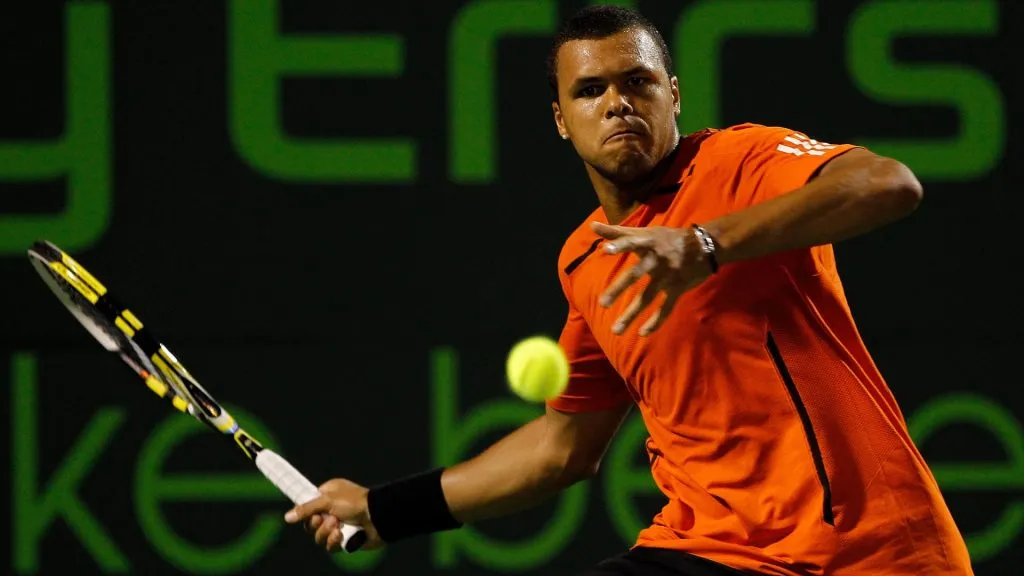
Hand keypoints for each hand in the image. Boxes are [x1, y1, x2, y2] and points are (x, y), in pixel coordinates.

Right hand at [284, 478, 382, 552]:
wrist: (378, 516)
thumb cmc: (355, 502)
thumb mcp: (328, 500)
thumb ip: (307, 508)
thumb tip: (287, 517)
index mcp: (328, 495)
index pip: (308, 504)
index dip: (303, 510)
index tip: (298, 513)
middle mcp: (332, 510)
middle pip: (310, 524)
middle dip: (315, 524)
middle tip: (323, 519)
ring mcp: (338, 525)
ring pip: (318, 537)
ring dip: (325, 533)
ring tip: (337, 526)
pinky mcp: (344, 539)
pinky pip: (330, 546)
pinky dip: (334, 541)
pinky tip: (341, 535)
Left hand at [592, 221, 712, 335]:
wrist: (705, 246)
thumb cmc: (668, 238)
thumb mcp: (645, 232)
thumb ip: (617, 232)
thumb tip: (592, 225)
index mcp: (648, 244)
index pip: (631, 243)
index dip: (620, 245)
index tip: (605, 250)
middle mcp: (656, 260)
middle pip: (636, 275)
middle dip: (619, 289)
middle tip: (603, 303)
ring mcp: (668, 276)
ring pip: (647, 297)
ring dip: (631, 314)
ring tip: (616, 330)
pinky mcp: (678, 288)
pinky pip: (666, 308)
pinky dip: (656, 321)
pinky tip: (643, 333)